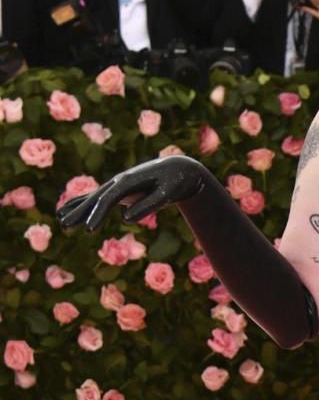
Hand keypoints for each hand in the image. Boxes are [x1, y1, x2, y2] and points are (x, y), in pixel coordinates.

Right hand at [58, 157, 209, 230]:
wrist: (177, 169)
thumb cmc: (174, 182)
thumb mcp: (166, 195)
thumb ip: (148, 206)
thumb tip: (126, 219)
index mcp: (128, 180)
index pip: (108, 199)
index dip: (98, 215)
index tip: (89, 230)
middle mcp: (118, 181)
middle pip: (94, 198)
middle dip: (80, 212)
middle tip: (64, 226)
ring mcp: (116, 185)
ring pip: (92, 198)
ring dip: (76, 208)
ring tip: (59, 219)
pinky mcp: (119, 190)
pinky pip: (97, 198)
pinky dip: (82, 204)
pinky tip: (68, 210)